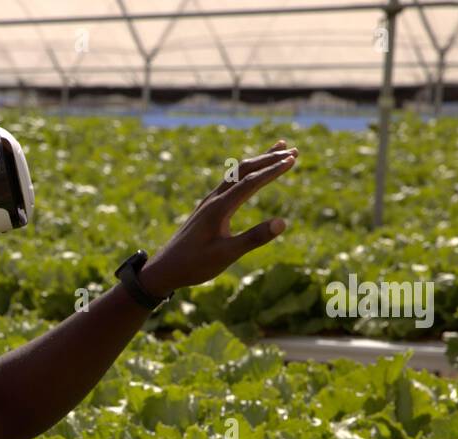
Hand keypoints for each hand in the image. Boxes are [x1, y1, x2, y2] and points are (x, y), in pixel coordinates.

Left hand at [139, 141, 297, 297]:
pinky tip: (250, 175)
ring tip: (277, 150)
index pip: (251, 182)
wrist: (164, 269)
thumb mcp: (226, 255)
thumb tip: (282, 223)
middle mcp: (213, 199)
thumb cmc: (194, 265)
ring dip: (258, 161)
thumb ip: (253, 239)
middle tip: (294, 150)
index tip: (293, 159)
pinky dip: (245, 173)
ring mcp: (209, 202)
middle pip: (244, 170)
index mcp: (219, 207)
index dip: (273, 170)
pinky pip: (229, 182)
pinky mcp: (206, 209)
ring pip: (236, 173)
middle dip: (269, 158)